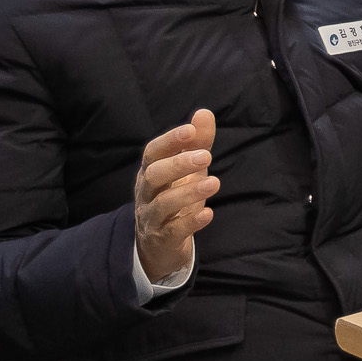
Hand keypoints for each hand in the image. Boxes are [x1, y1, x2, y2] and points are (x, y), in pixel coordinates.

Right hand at [134, 109, 216, 281]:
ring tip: (215, 182)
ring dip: (189, 192)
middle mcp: (147, 193)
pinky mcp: (163, 239)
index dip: (170, 141)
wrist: (158, 247)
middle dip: (178, 164)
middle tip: (207, 156)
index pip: (152, 153)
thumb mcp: (187, 171)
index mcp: (150, 173)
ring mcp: (152, 217)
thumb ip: (197, 143)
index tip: (191, 130)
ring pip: (164, 204)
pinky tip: (208, 214)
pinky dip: (190, 222)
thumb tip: (204, 113)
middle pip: (154, 175)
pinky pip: (174, 230)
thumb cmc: (174, 199)